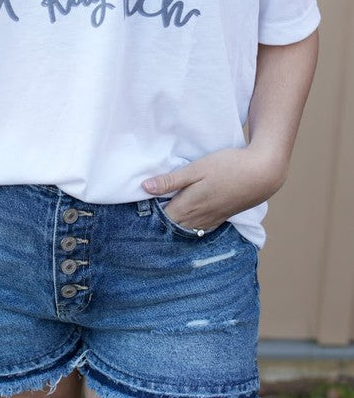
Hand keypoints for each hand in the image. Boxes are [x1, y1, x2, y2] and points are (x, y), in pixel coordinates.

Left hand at [141, 146, 287, 230]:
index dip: (147, 216)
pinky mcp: (220, 218)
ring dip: (172, 226)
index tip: (136, 209)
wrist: (261, 174)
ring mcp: (210, 220)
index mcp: (187, 206)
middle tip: (144, 215)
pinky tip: (185, 219)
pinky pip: (198, 229)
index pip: (160, 219)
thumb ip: (171, 180)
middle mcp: (197, 218)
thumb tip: (145, 188)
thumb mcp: (196, 168)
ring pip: (184, 230)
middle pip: (171, 227)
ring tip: (161, 216)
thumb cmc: (227, 167)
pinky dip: (188, 227)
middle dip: (158, 223)